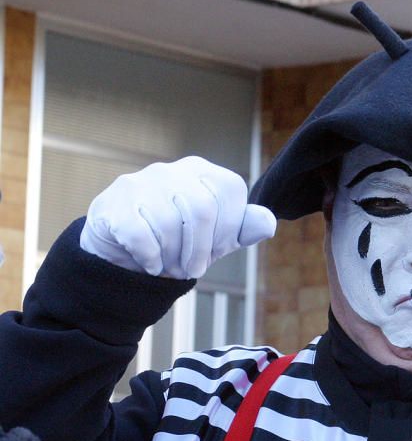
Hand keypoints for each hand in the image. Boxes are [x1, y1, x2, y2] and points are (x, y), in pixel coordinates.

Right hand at [80, 156, 275, 278]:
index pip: (230, 192)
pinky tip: (150, 263)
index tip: (218, 250)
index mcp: (203, 172)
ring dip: (174, 257)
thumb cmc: (180, 241)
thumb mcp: (219, 237)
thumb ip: (245, 228)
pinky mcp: (114, 203)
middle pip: (201, 208)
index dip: (228, 230)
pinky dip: (151, 259)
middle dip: (201, 250)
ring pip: (170, 224)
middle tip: (193, 269)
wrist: (125, 251)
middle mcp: (172, 170)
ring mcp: (140, 183)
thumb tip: (267, 223)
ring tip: (170, 264)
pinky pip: (142, 236)